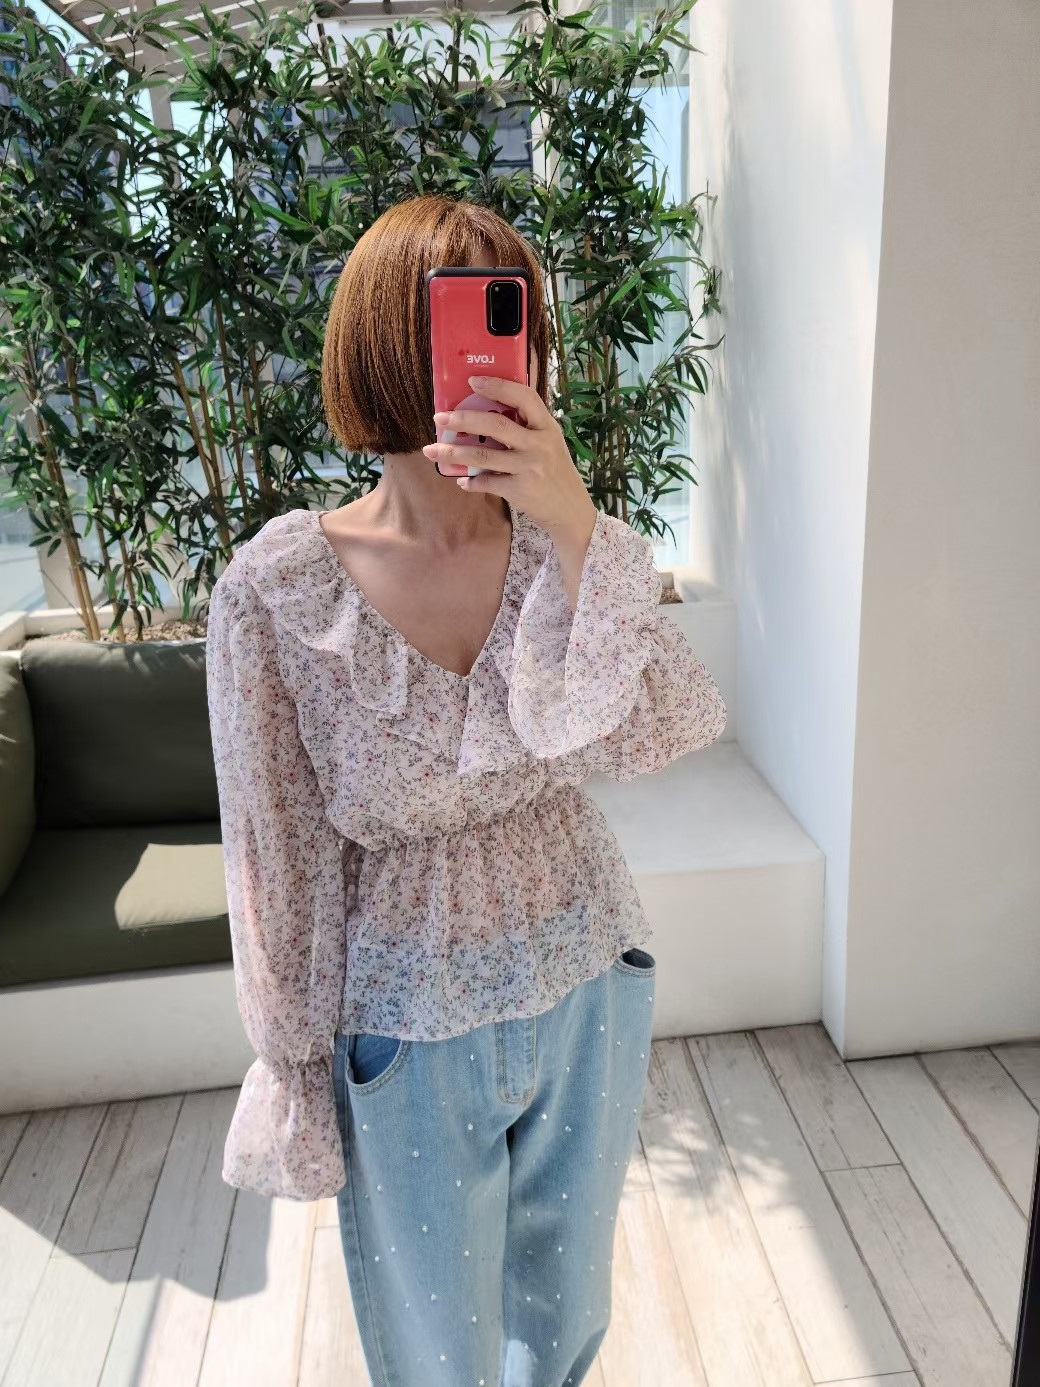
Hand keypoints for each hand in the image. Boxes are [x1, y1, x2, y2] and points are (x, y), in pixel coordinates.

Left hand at [422, 375, 597, 549]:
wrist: (570, 510)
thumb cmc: (554, 471)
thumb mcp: (549, 442)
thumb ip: (527, 427)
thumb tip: (487, 410)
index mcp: (546, 426)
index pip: (524, 397)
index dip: (498, 386)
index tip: (473, 381)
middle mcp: (538, 444)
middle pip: (496, 425)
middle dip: (464, 420)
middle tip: (440, 418)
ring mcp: (529, 468)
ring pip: (484, 456)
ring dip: (454, 452)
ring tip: (432, 450)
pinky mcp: (520, 490)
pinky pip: (487, 482)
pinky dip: (471, 482)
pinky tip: (462, 480)